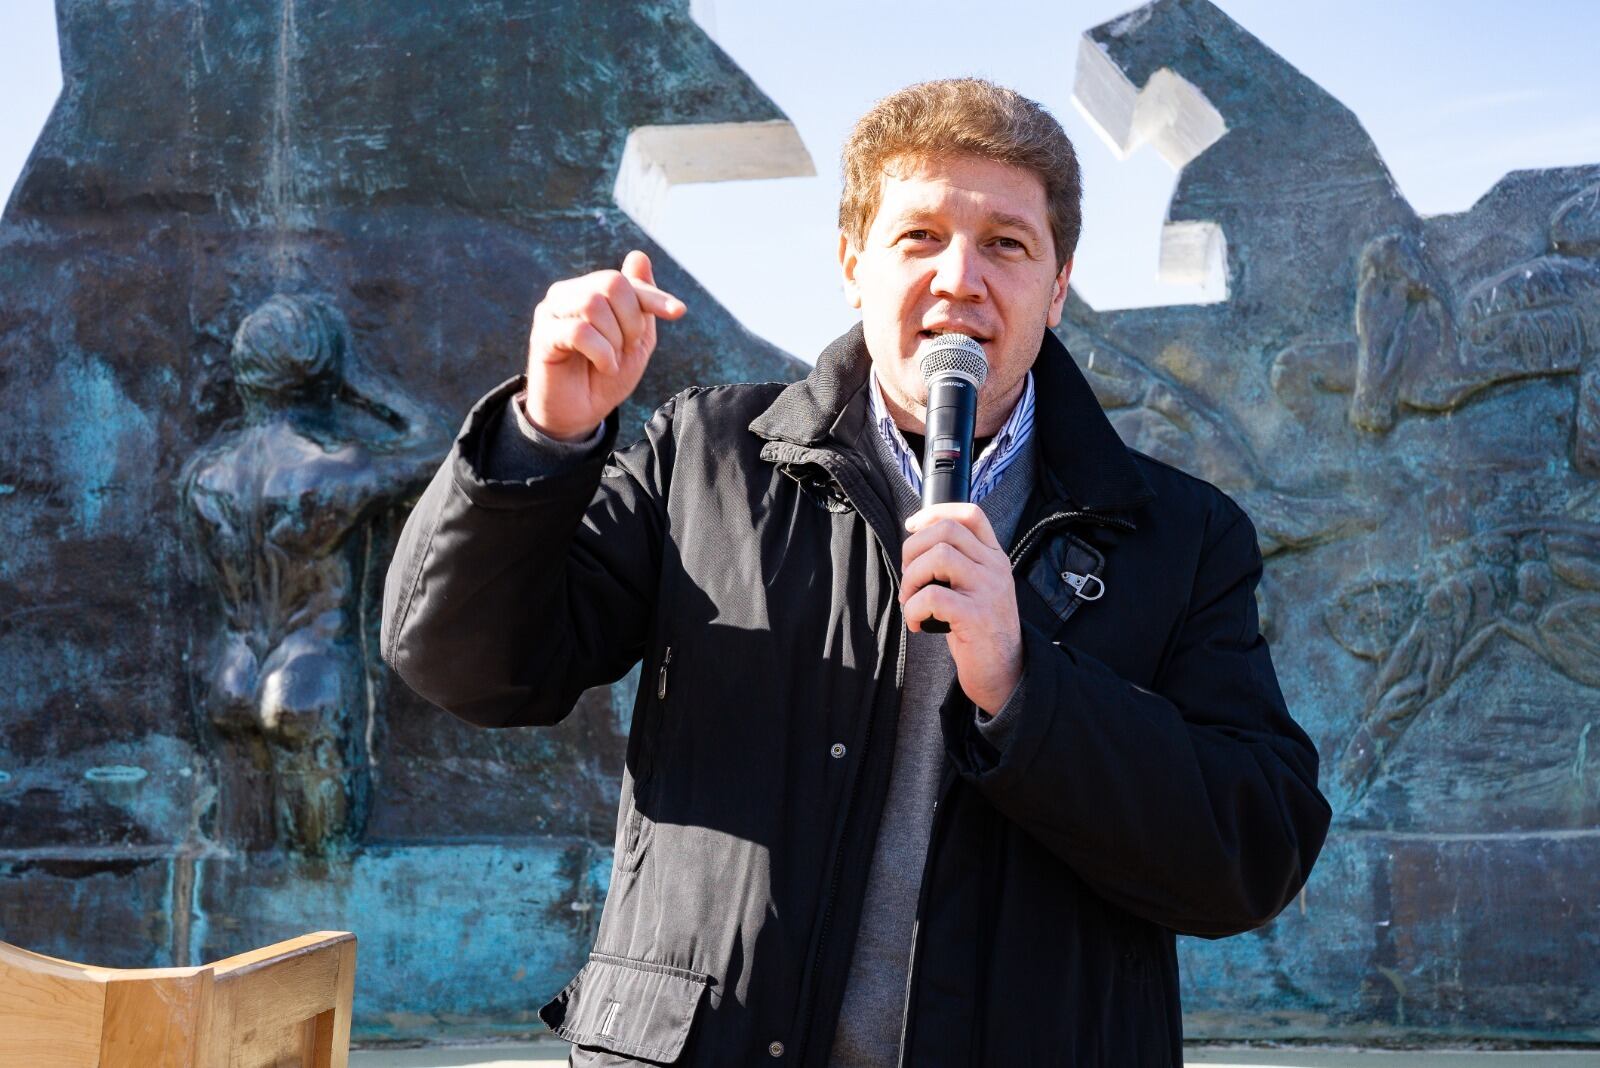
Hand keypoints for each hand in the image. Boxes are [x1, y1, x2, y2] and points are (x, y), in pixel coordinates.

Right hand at [523, 250, 686, 439]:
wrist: (580, 414)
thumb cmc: (607, 375)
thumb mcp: (636, 339)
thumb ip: (640, 301)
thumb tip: (639, 255)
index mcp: (590, 290)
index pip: (625, 280)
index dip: (654, 297)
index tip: (679, 312)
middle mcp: (568, 294)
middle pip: (610, 283)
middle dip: (631, 320)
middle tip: (627, 348)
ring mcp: (551, 312)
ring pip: (593, 304)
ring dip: (614, 338)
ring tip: (612, 359)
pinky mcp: (542, 335)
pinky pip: (579, 330)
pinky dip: (601, 352)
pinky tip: (603, 366)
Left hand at [900, 503, 1022, 714]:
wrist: (1005, 672)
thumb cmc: (980, 630)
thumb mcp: (977, 588)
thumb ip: (958, 564)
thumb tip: (913, 546)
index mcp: (994, 557)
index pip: (970, 514)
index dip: (935, 512)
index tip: (912, 526)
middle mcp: (995, 568)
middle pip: (946, 530)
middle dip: (912, 549)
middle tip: (909, 579)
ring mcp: (988, 591)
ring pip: (938, 557)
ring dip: (911, 578)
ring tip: (911, 601)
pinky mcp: (976, 617)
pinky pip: (932, 597)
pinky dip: (913, 609)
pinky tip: (917, 623)